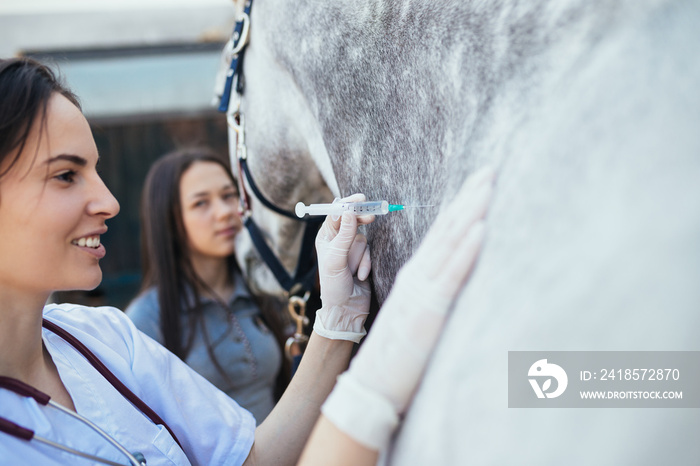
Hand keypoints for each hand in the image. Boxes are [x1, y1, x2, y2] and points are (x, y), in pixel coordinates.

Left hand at [314, 194, 374, 342]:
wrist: (347, 309)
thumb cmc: (334, 287)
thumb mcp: (336, 260)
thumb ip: (344, 235)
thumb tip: (349, 212)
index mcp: (325, 238)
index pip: (336, 214)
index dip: (347, 205)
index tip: (359, 200)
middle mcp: (337, 241)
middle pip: (352, 220)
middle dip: (360, 220)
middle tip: (371, 215)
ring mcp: (351, 249)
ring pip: (363, 238)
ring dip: (360, 256)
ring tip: (353, 271)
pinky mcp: (364, 258)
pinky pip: (370, 252)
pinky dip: (366, 264)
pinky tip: (360, 277)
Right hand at [321, 166, 495, 449]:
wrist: (371, 384)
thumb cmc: (397, 354)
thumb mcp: (417, 316)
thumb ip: (433, 295)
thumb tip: (453, 283)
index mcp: (417, 275)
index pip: (442, 233)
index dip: (461, 205)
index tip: (479, 184)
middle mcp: (418, 275)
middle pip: (447, 228)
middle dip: (470, 196)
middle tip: (490, 169)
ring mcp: (423, 289)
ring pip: (450, 242)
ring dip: (472, 211)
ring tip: (489, 185)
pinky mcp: (430, 309)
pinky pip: (451, 274)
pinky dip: (466, 250)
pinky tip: (481, 228)